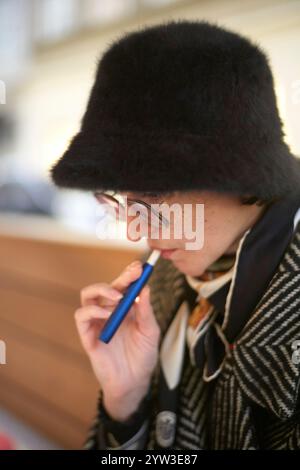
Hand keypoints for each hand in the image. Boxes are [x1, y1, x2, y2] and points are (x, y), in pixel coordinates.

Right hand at [75, 260, 160, 409]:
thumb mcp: (150, 332)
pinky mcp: (87, 335)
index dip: (129, 275)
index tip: (139, 267)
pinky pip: (81, 316)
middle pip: (107, 286)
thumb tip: (146, 288)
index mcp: (125, 308)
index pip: (124, 286)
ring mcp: (97, 322)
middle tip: (132, 273)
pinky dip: (92, 310)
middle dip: (120, 278)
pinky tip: (106, 313)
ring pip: (88, 296)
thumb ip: (146, 311)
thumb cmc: (143, 357)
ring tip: (118, 296)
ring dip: (102, 290)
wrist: (134, 382)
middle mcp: (109, 311)